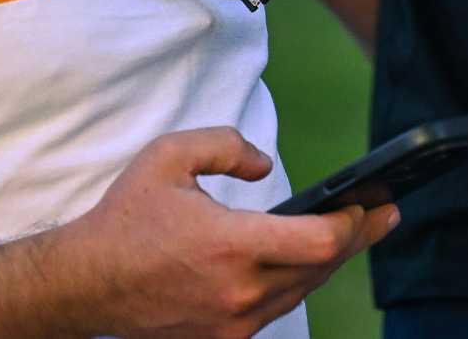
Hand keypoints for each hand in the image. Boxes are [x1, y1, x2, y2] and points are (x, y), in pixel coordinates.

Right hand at [45, 127, 395, 338]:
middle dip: (357, 238)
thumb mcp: (169, 156)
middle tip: (386, 213)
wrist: (82, 285)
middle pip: (321, 268)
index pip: (319, 242)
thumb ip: (226, 145)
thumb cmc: (125, 218)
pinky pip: (276, 308)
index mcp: (230, 245)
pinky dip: (296, 283)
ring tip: (354, 233)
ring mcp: (231, 323)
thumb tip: (266, 166)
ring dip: (329, 262)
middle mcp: (237, 291)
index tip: (372, 202)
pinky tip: (309, 261)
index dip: (353, 223)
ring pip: (302, 291)